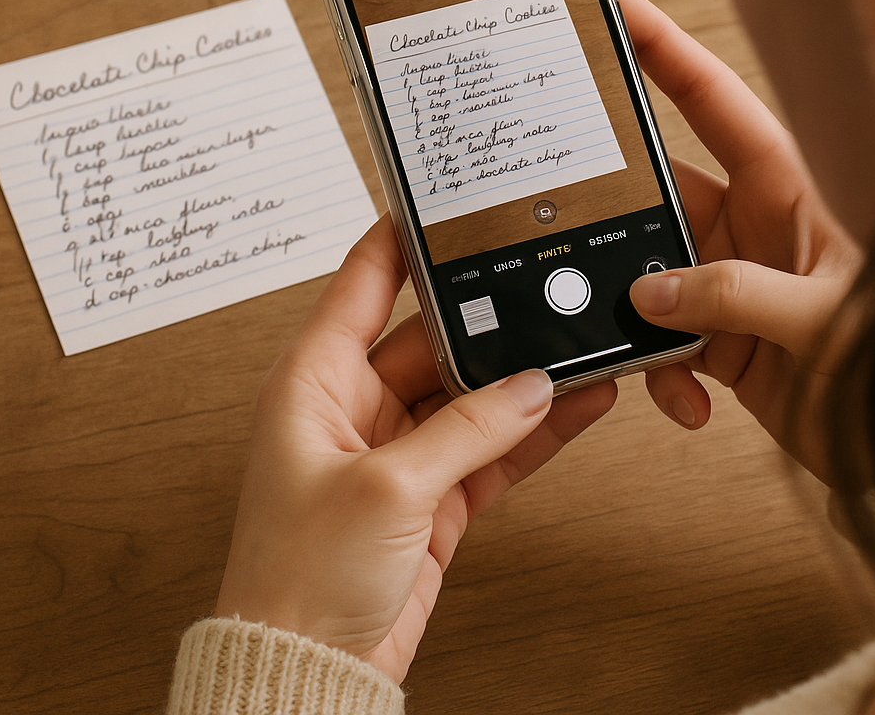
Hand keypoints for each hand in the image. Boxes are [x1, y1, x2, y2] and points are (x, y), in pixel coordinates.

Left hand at [215, 214, 617, 682]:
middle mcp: (354, 406)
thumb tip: (528, 387)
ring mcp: (397, 450)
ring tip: (574, 347)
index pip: (362, 284)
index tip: (442, 206)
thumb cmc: (300, 578)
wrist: (311, 672)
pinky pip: (488, 446)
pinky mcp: (431, 494)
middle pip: (431, 338)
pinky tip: (572, 405)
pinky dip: (529, 431)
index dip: (400, 240)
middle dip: (487, 319)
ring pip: (470, 394)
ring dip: (519, 378)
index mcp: (315, 381)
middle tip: (539, 287)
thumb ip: (467, 430)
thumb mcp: (388, 487)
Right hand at [618, 0, 863, 478]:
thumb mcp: (827, 320)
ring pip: (645, 269)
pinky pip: (658, 336)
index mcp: (786, 192)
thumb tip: (653, 292)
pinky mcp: (713, 335)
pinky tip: (685, 399)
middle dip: (613, 200)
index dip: (664, 50)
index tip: (615, 12)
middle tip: (562, 199)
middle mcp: (749, 228)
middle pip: (658, 189)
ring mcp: (726, 281)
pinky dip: (658, 370)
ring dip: (632, 306)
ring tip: (640, 339)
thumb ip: (737, 295)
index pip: (715, 103)